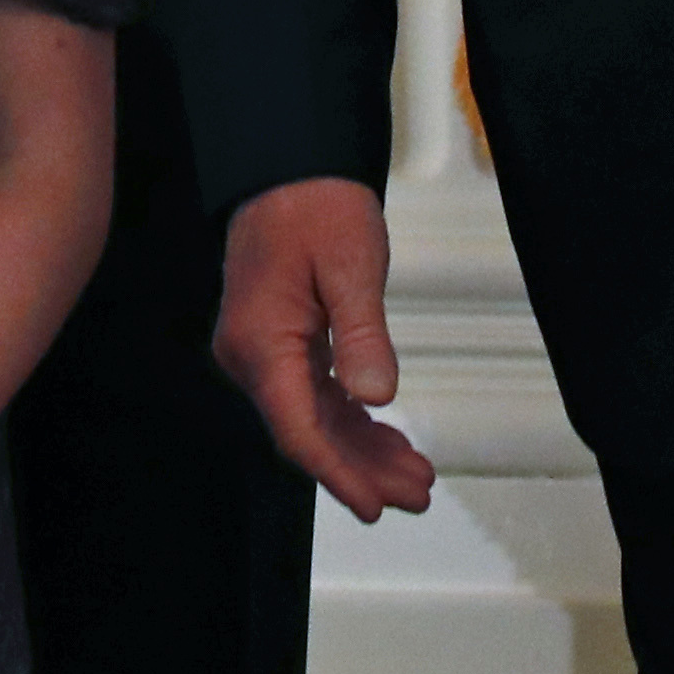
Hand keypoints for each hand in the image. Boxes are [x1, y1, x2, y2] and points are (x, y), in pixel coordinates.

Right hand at [218, 178, 437, 522]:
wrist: (290, 168)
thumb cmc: (319, 208)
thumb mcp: (351, 265)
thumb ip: (363, 335)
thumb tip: (376, 398)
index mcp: (262, 342)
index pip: (298, 428)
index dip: (338, 473)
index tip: (377, 506)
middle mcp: (252, 357)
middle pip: (307, 432)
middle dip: (362, 469)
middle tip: (421, 495)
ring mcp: (263, 351)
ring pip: (313, 418)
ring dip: (361, 449)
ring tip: (417, 476)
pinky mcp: (280, 342)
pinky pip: (313, 394)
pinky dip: (351, 420)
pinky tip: (388, 436)